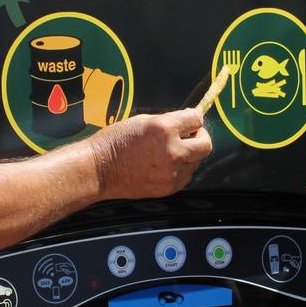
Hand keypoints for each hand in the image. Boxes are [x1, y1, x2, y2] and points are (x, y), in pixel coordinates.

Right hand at [89, 109, 211, 199]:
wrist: (99, 170)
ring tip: (171, 151)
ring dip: (189, 154)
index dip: (193, 118)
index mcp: (164, 129)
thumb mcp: (142, 121)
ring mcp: (172, 172)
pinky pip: (186, 176)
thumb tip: (187, 123)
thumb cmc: (116, 142)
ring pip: (197, 161)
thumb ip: (168, 121)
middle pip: (206, 144)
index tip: (189, 120)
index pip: (196, 119)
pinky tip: (165, 165)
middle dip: (200, 137)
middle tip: (189, 136)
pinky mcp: (169, 187)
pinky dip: (181, 169)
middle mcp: (172, 151)